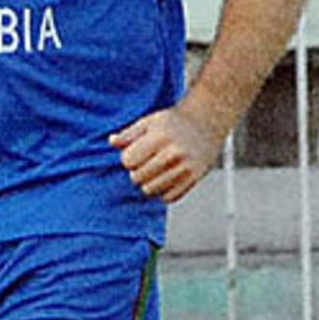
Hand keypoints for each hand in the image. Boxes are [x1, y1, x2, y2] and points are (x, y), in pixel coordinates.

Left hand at [109, 100, 224, 202]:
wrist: (207, 122)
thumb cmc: (174, 122)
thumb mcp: (149, 122)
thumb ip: (128, 134)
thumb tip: (111, 142)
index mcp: (159, 138)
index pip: (128, 161)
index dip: (128, 157)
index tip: (137, 151)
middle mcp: (173, 154)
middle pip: (137, 178)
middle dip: (137, 171)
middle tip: (147, 161)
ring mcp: (185, 168)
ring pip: (150, 190)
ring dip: (148, 182)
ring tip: (156, 169)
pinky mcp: (194, 179)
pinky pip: (168, 198)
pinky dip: (164, 191)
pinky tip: (167, 177)